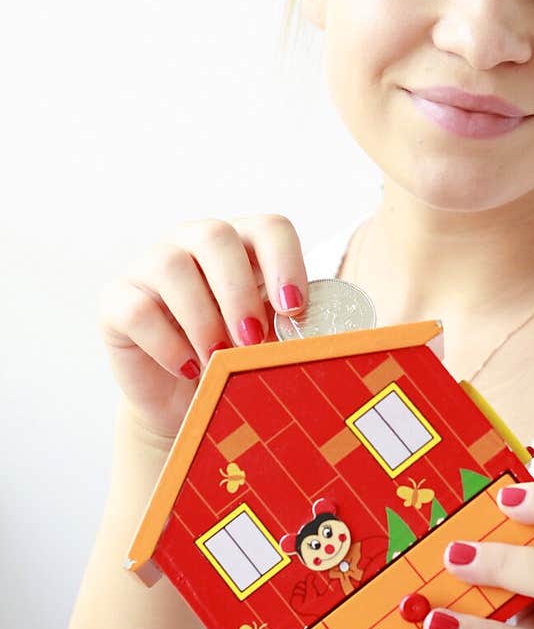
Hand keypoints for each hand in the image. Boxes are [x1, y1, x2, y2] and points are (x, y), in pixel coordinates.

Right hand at [98, 214, 308, 440]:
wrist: (186, 400)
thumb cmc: (236, 359)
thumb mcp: (269, 340)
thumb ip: (289, 328)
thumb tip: (320, 338)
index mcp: (243, 245)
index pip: (269, 228)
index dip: (285, 263)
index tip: (294, 309)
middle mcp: (194, 243)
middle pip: (216, 236)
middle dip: (238, 292)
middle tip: (253, 340)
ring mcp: (151, 266)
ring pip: (172, 267)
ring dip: (203, 318)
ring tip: (219, 358)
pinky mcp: (118, 300)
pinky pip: (137, 309)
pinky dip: (167, 343)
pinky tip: (189, 367)